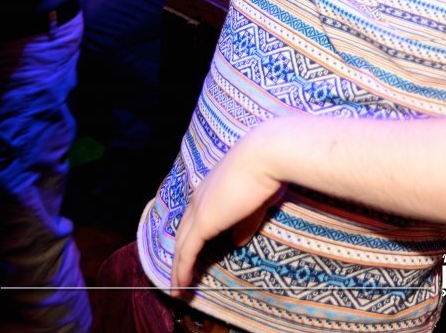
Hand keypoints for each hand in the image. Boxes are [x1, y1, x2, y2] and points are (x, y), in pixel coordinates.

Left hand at [171, 121, 284, 296]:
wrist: (266, 155)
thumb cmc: (268, 170)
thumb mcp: (257, 201)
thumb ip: (245, 222)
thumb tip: (237, 241)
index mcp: (211, 189)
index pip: (195, 218)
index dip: (192, 237)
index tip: (193, 254)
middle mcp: (200, 199)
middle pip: (183, 234)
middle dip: (180, 256)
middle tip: (180, 278)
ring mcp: (199, 210)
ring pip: (181, 246)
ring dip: (177, 270)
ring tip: (177, 290)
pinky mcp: (202, 223)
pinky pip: (186, 253)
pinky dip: (181, 271)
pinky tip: (180, 286)